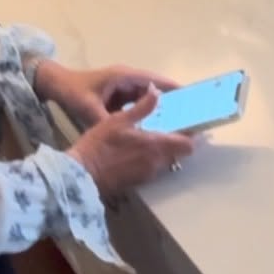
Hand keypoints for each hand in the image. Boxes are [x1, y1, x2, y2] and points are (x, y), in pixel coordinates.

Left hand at [35, 60, 175, 127]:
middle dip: (170, 101)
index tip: (190, 97)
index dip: (172, 88)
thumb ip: (106, 120)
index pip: (154, 81)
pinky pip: (136, 104)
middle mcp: (126, 80)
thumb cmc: (73, 91)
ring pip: (146, 98)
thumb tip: (122, 134)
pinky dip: (144, 113)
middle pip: (154, 90)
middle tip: (187, 115)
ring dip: (158, 108)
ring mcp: (122, 88)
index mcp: (123, 77)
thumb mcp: (89, 107)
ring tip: (175, 124)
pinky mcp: (117, 97)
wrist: (55, 85)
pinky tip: (152, 127)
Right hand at [68, 88, 193, 196]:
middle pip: (179, 153)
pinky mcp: (138, 182)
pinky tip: (136, 151)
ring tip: (149, 138)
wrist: (83, 174)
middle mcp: (157, 162)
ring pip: (166, 161)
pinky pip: (153, 168)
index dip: (191, 135)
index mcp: (156, 145)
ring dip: (163, 151)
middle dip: (176, 141)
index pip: (188, 145)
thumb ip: (142, 107)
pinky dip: (151, 159)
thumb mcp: (118, 119)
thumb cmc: (100, 144)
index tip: (187, 125)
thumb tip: (157, 92)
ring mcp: (148, 174)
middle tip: (166, 128)